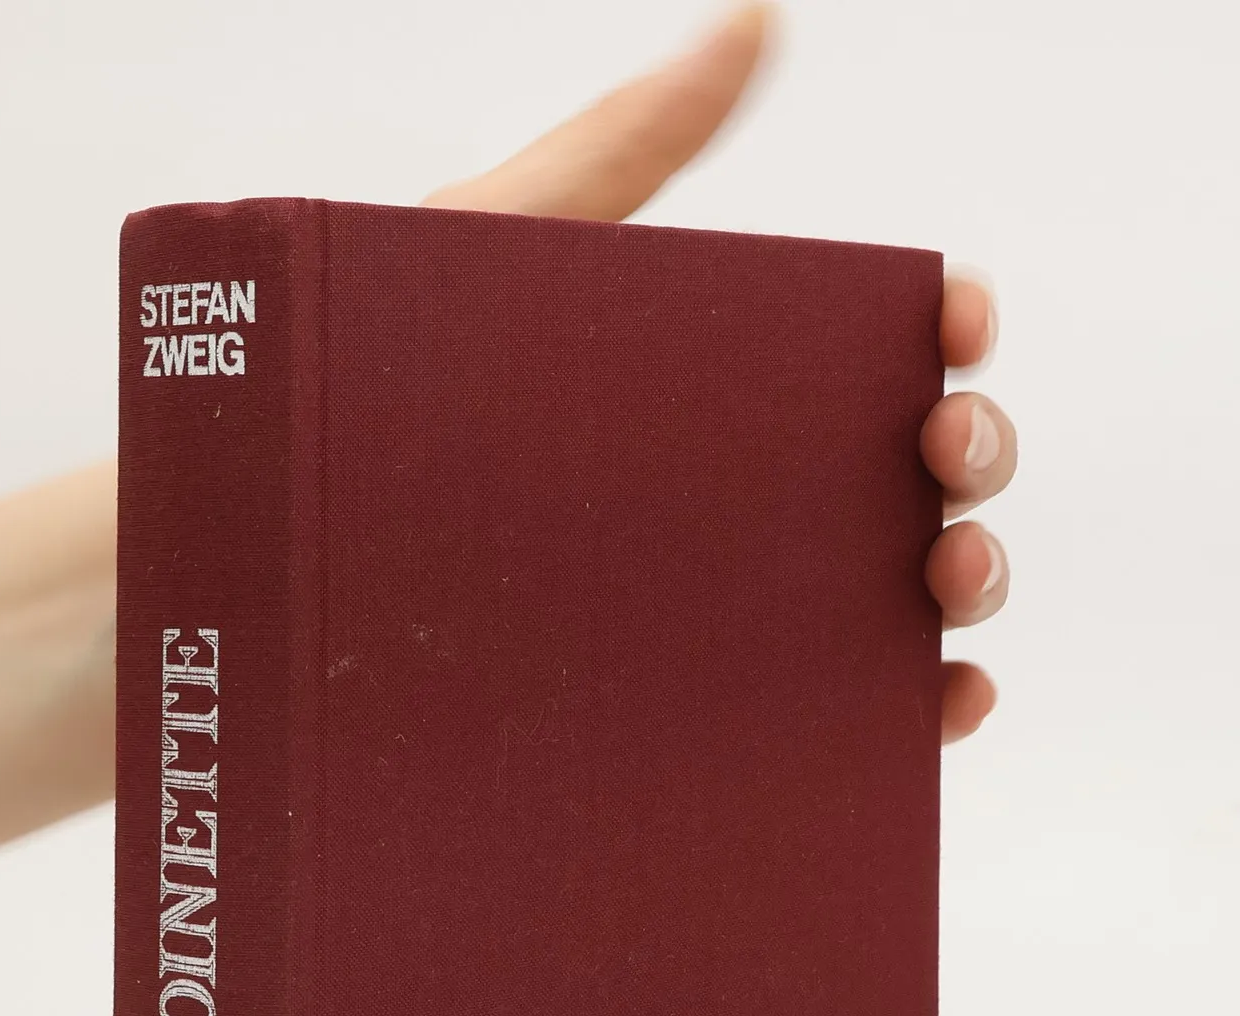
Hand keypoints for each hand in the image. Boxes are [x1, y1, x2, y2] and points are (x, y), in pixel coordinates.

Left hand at [423, 2, 1012, 744]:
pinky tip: (936, 702)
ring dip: (964, 585)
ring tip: (945, 582)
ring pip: (897, 600)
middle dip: (970, 454)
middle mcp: (738, 498)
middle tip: (941, 457)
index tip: (954, 322)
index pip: (871, 348)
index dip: (943, 328)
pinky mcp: (699, 713)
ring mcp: (726, 611)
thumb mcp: (494, 255)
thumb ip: (622, 149)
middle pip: (911, 473)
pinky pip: (837, 722)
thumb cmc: (368, 400)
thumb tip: (753, 18)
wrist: (269, 569)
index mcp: (715, 388)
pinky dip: (917, 713)